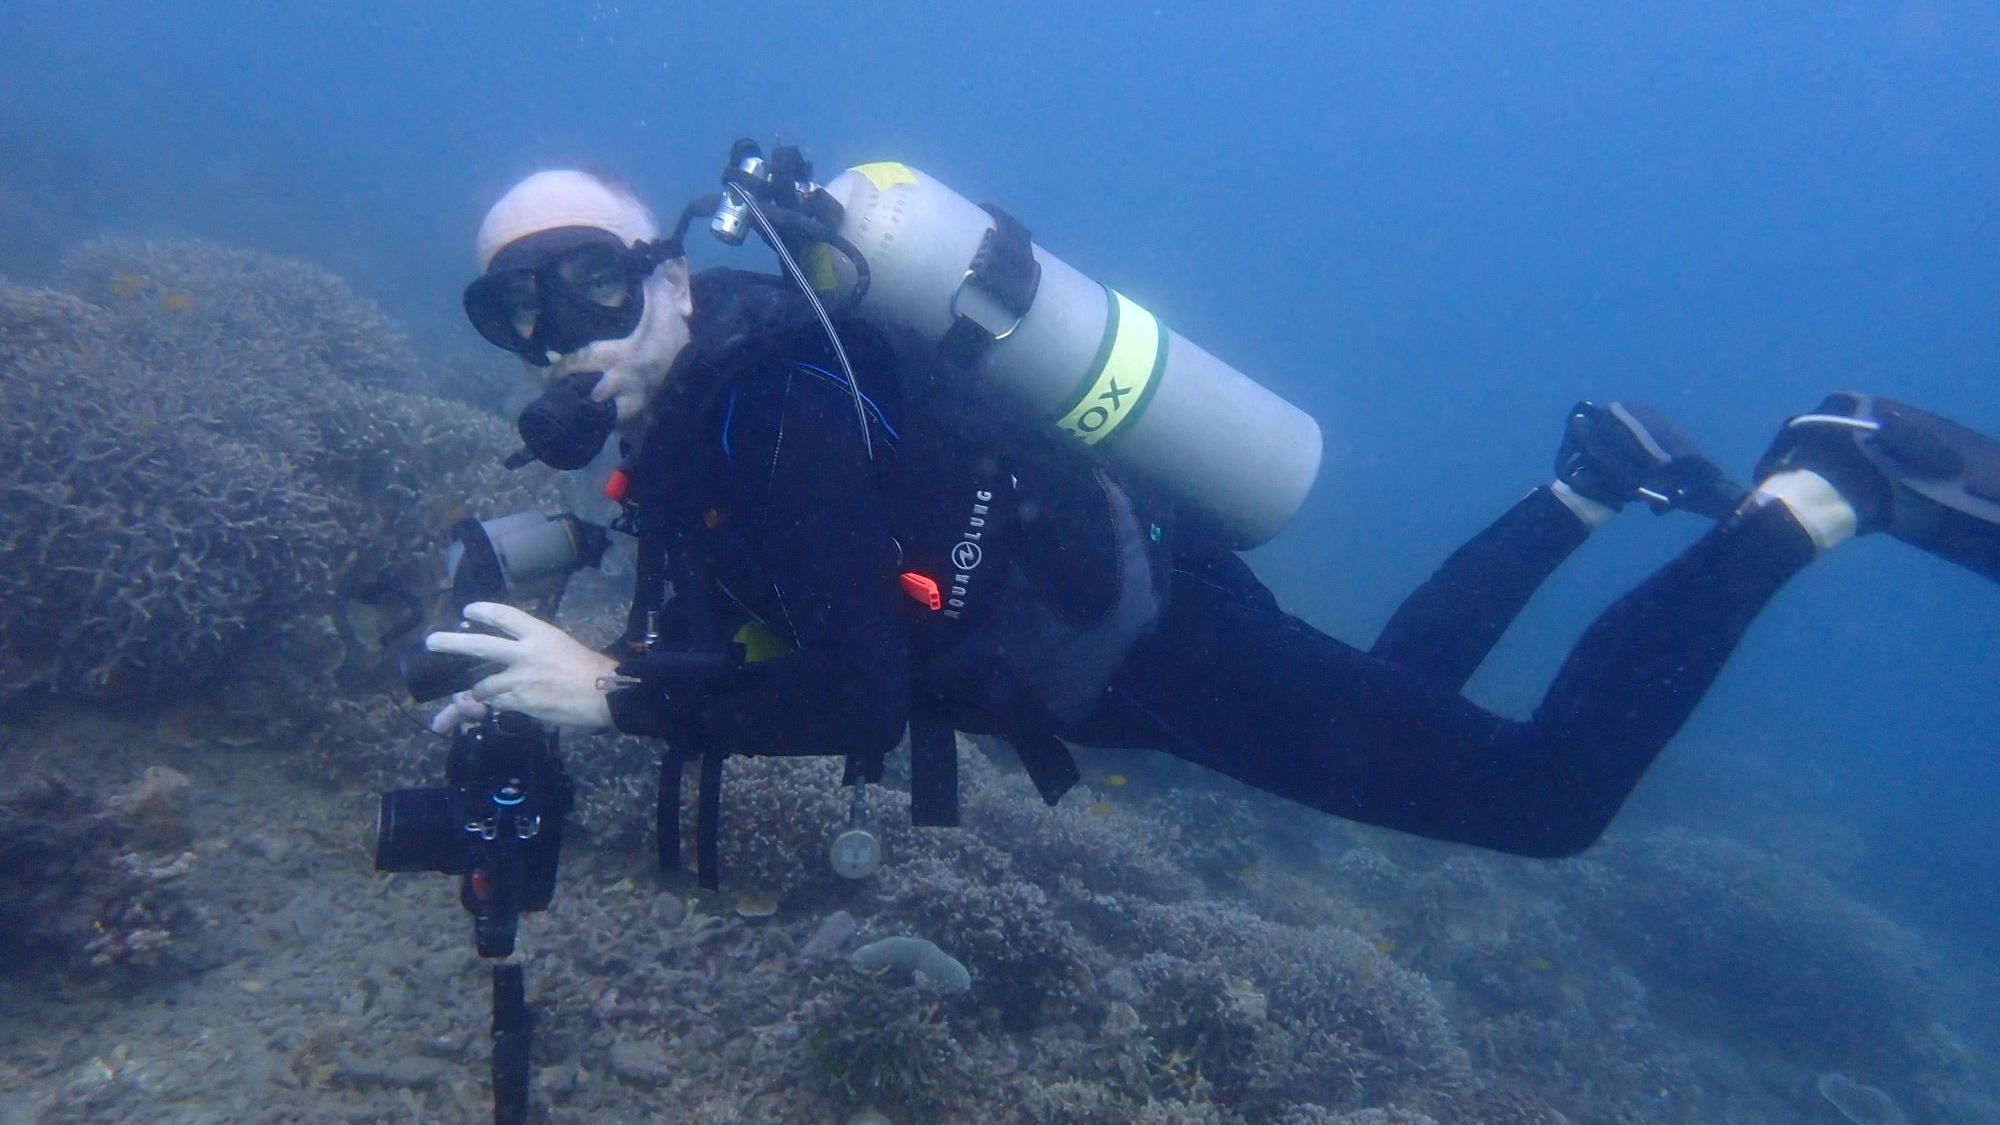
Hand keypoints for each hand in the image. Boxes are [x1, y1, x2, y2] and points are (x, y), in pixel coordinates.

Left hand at [424, 603, 617, 730]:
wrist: (605, 693)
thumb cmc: (589, 669)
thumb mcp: (561, 646)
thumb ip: (534, 649)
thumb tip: (512, 658)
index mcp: (540, 633)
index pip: (505, 615)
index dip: (483, 610)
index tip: (468, 610)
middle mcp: (526, 653)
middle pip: (481, 646)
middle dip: (452, 643)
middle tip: (432, 642)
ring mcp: (521, 679)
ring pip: (484, 686)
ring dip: (474, 694)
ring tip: (463, 699)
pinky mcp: (520, 702)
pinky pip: (495, 705)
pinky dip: (488, 708)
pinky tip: (484, 712)